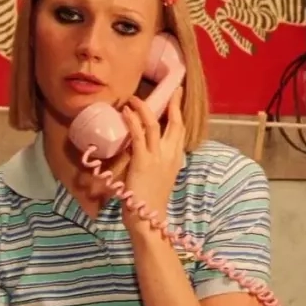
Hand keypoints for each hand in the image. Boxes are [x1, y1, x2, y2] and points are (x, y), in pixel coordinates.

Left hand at [120, 86, 185, 232]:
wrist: (148, 217)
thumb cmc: (150, 199)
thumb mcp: (160, 175)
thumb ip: (157, 159)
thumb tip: (144, 146)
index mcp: (176, 157)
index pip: (180, 129)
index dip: (178, 111)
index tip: (177, 96)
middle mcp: (170, 154)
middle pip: (174, 121)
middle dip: (172, 102)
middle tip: (169, 88)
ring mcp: (157, 157)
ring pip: (153, 123)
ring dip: (142, 108)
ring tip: (133, 99)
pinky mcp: (143, 161)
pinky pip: (138, 135)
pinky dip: (132, 120)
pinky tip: (125, 112)